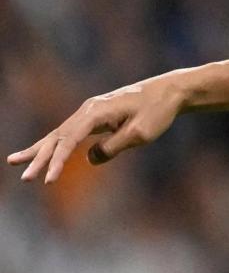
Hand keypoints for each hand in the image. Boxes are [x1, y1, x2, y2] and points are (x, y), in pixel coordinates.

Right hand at [7, 78, 183, 182]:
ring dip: (39, 150)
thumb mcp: (140, 133)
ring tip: (14, 161)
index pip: (69, 140)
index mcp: (96, 112)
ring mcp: (90, 111)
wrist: (170, 91)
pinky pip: (70, 132)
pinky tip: (42, 152)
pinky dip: (55, 144)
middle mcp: (88, 109)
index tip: (48, 180)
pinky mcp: (95, 116)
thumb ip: (113, 147)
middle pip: (57, 137)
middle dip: (39, 158)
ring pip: (59, 133)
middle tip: (24, 178)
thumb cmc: (158, 111)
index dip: (57, 162)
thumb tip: (89, 159)